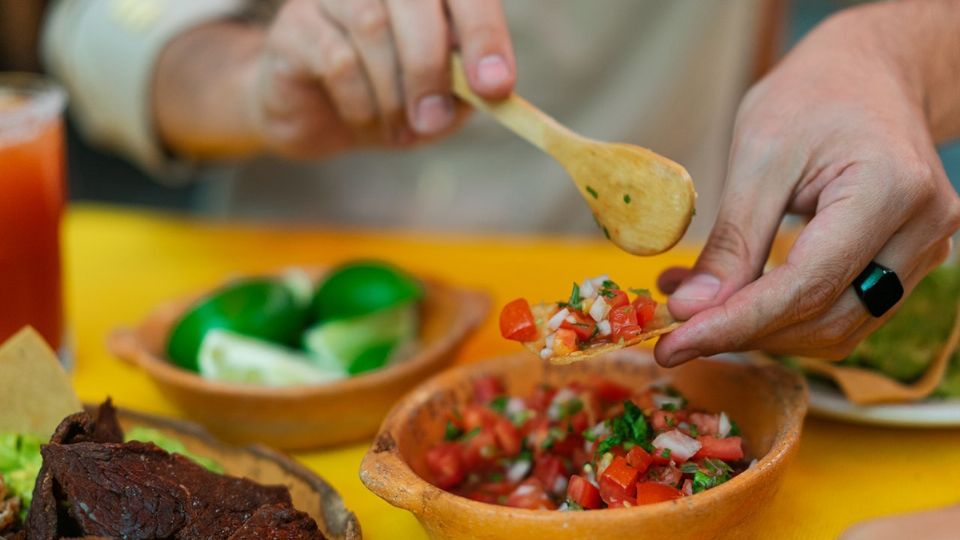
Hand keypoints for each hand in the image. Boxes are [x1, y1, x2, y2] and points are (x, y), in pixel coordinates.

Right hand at [251, 0, 514, 156]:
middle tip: (434, 121)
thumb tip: (491, 88)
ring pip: (372, 27)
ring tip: (400, 132)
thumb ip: (470, 90)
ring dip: (392, 94)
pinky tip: (365, 121)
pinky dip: (361, 104)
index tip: (496, 87)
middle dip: (431, 68)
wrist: (318, 119)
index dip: (484, 34)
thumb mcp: (442, 103)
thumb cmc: (391, 99)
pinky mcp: (295, 24)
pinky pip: (337, 59)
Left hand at [654, 9, 959, 365]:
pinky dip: (781, 316)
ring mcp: (922, 252)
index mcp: (890, 191)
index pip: (805, 285)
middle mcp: (922, 231)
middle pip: (823, 318)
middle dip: (741, 332)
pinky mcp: (904, 264)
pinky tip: (731, 299)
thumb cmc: (813, 97)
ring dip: (759, 332)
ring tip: (692, 309)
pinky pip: (841, 311)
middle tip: (671, 331)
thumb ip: (733, 239)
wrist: (869, 74)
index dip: (733, 324)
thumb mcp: (759, 155)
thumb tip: (693, 310)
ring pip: (834, 328)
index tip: (672, 345)